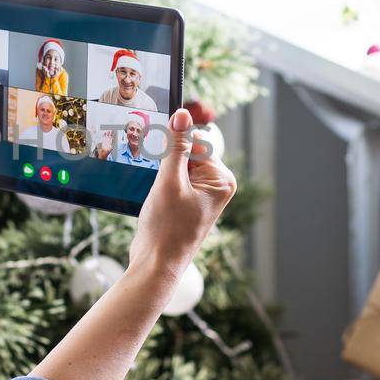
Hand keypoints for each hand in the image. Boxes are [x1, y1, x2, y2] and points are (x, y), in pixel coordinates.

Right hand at [127, 108, 236, 284]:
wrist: (156, 265)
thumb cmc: (167, 228)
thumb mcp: (169, 181)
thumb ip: (176, 146)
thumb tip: (182, 114)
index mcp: (222, 179)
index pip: (197, 142)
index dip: (175, 146)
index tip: (158, 153)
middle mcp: (216, 185)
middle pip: (187, 152)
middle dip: (168, 163)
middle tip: (161, 186)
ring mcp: (202, 194)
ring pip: (177, 166)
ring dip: (162, 175)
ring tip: (160, 198)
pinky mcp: (187, 201)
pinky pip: (172, 179)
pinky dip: (160, 185)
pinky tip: (157, 202)